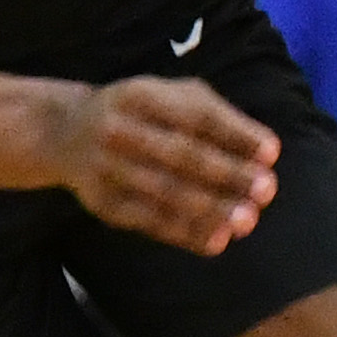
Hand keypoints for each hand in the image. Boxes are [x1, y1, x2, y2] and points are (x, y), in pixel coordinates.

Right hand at [53, 77, 278, 254]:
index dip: (235, 133)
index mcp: (141, 95)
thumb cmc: (140, 112)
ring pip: (165, 192)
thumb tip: (264, 151)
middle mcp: (119, 128)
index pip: (195, 114)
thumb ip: (213, 114)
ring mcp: (106, 167)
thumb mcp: (168, 95)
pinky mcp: (102, 202)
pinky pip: (148, 221)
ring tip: (246, 221)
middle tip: (266, 191)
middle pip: (180, 154)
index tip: (271, 153)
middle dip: (227, 173)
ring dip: (210, 208)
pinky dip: (185, 233)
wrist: (65, 133)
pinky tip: (216, 241)